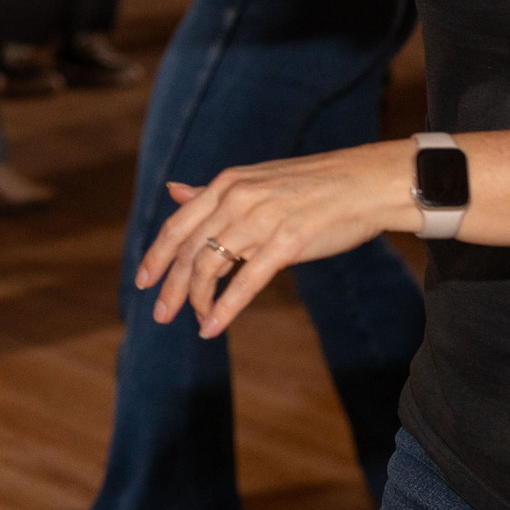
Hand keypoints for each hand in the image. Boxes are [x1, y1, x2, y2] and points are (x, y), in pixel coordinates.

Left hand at [132, 141, 410, 337]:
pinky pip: (244, 282)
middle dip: (170, 286)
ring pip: (210, 266)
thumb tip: (174, 191)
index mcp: (227, 184)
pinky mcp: (286, 244)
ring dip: (197, 300)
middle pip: (188, 250)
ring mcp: (260, 221)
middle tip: (159, 314)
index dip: (157, 255)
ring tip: (194, 322)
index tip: (143, 281)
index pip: (178, 225)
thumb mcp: (255, 180)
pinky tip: (212, 328)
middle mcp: (236, 200)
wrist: (366, 183)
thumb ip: (213, 193)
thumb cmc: (313, 185)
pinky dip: (224, 308)